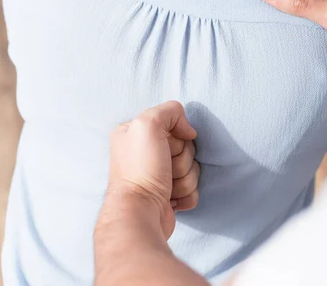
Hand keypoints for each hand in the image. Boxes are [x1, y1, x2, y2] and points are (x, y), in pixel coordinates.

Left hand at [107, 101, 198, 238]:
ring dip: (184, 179)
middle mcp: (143, 153)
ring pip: (191, 169)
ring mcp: (156, 176)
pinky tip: (170, 200)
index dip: (176, 137)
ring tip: (166, 187)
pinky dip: (186, 195)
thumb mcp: (148, 123)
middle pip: (185, 147)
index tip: (164, 146)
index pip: (172, 125)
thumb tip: (188, 131)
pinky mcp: (168, 196)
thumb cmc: (141, 169)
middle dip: (181, 160)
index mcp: (134, 134)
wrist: (140, 215)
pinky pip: (192, 189)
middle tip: (166, 169)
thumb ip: (170, 111)